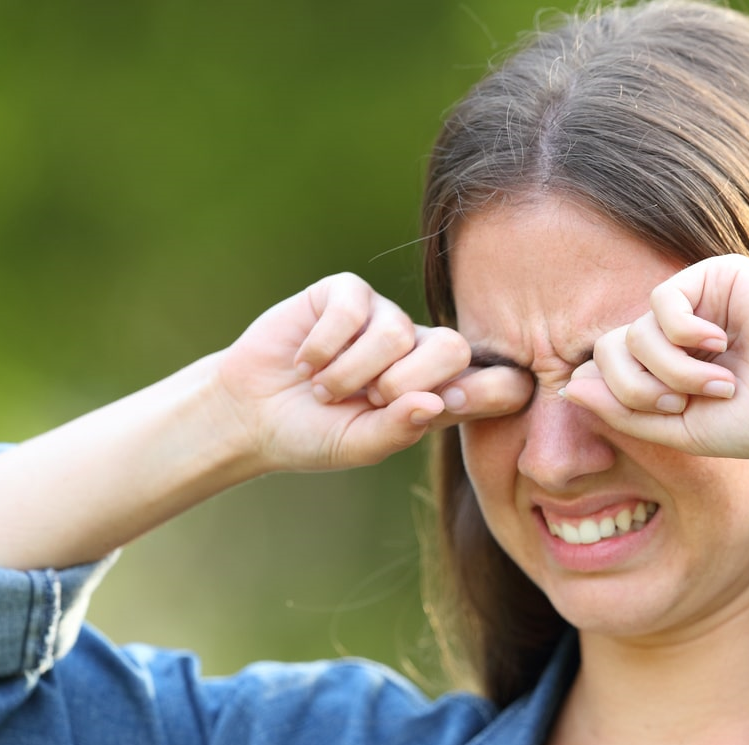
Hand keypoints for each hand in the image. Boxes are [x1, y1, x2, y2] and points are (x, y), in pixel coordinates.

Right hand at [212, 273, 532, 471]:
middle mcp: (418, 351)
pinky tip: (305, 361)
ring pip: (395, 333)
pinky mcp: (346, 293)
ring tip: (323, 388)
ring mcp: (383, 317)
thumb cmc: (311, 435)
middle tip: (367, 400)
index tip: (447, 405)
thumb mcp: (357, 445)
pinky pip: (353, 309)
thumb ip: (398, 429)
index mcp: (437, 393)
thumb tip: (436, 402)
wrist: (250, 412)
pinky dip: (324, 345)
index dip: (488, 390)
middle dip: (405, 382)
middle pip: (454, 347)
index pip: (498, 384)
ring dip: (350, 372)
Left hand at [559, 255, 748, 459]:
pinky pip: (661, 301)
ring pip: (634, 331)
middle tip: (681, 404)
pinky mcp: (715, 275)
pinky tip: (722, 343)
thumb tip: (569, 386)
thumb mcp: (679, 431)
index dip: (622, 396)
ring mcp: (694, 301)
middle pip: (608, 350)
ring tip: (718, 383)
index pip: (605, 371)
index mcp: (666, 366)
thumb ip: (623, 411)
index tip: (670, 414)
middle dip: (637, 386)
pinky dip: (683, 333)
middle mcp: (675, 331)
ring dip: (671, 368)